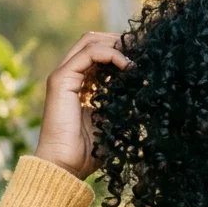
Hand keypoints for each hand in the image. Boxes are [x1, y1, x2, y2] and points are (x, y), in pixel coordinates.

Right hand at [34, 32, 132, 179]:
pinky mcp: (61, 79)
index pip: (101, 53)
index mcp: (82, 84)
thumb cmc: (89, 152)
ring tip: (137, 56)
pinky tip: (127, 66)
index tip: (146, 56)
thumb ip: (123, 102)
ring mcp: (64, 75)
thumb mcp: (114, 120)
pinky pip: (88, 53)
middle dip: (120, 41)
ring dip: (117, 44)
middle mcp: (71, 76)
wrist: (66, 166)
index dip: (122, 49)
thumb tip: (146, 90)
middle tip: (143, 49)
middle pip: (94, 40)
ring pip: (90, 41)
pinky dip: (110, 54)